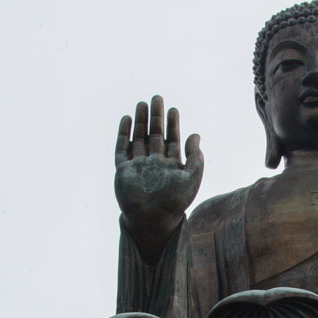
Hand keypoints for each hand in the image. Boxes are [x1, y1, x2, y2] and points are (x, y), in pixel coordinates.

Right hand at [114, 95, 203, 263]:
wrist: (152, 220)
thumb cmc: (175, 202)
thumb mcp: (192, 178)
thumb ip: (196, 157)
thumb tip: (196, 135)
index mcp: (170, 167)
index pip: (172, 140)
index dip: (173, 124)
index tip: (173, 109)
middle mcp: (154, 164)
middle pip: (154, 135)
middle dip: (156, 117)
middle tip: (157, 98)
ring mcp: (138, 167)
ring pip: (138, 138)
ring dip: (140, 122)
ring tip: (142, 103)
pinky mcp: (123, 171)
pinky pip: (122, 149)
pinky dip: (123, 134)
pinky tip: (127, 120)